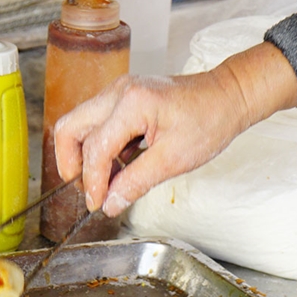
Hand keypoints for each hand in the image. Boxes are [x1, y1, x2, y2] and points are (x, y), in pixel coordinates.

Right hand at [53, 42, 296, 216]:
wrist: (228, 96)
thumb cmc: (209, 120)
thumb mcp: (174, 159)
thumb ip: (136, 182)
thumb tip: (109, 203)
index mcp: (132, 103)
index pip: (95, 149)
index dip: (92, 182)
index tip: (97, 204)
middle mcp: (117, 92)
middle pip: (69, 128)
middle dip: (70, 164)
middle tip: (87, 190)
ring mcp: (117, 92)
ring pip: (79, 125)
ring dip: (84, 157)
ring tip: (105, 182)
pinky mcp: (122, 98)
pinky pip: (95, 124)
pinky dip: (98, 148)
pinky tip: (116, 167)